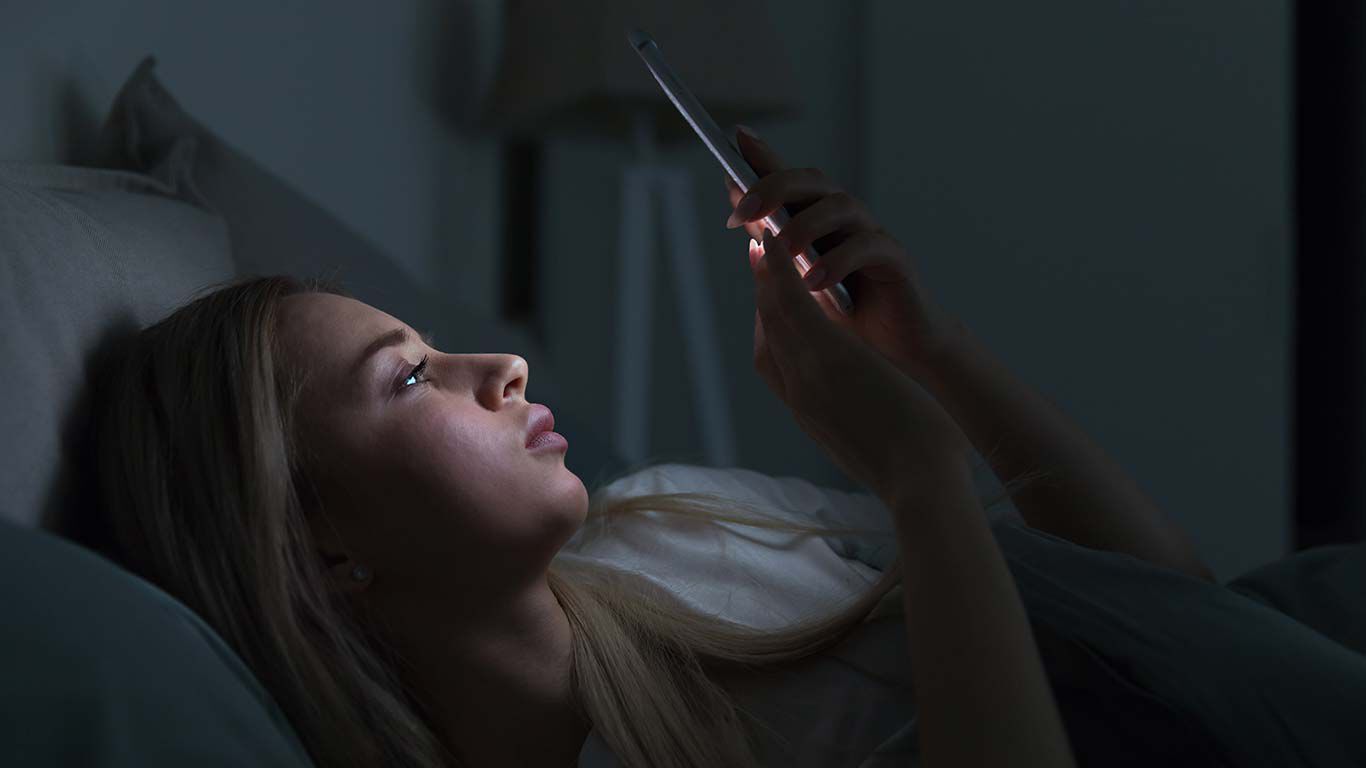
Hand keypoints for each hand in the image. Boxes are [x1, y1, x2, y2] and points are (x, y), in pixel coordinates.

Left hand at [725, 127, 958, 380]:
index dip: (763, 155)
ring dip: (806, 225)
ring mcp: (871, 234)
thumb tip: (740, 214)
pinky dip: (839, 261)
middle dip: (773, 189)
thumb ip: (772, 246)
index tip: (734, 137)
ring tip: (784, 253)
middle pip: (812, 182)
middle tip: (744, 213)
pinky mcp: (895, 260)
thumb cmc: (841, 315)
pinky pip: (869, 246)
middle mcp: (844, 219)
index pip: (787, 179)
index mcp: (816, 220)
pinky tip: (815, 282)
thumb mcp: (796, 282)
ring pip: (841, 206)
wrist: (892, 351)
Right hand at [749, 229, 971, 505]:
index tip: (766, 295)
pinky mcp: (830, 358)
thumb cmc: (909, 469)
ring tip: (762, 237)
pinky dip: (781, 272)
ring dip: (764, 271)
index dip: (766, 322)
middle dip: (759, 289)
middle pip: (766, 331)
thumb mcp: (870, 443)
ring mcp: (809, 374)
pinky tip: (779, 244)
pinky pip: (795, 305)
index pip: (773, 361)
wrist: (919, 484)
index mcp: (808, 413)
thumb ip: (856, 419)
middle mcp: (798, 393)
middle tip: (756, 252)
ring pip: (774, 313)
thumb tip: (869, 408)